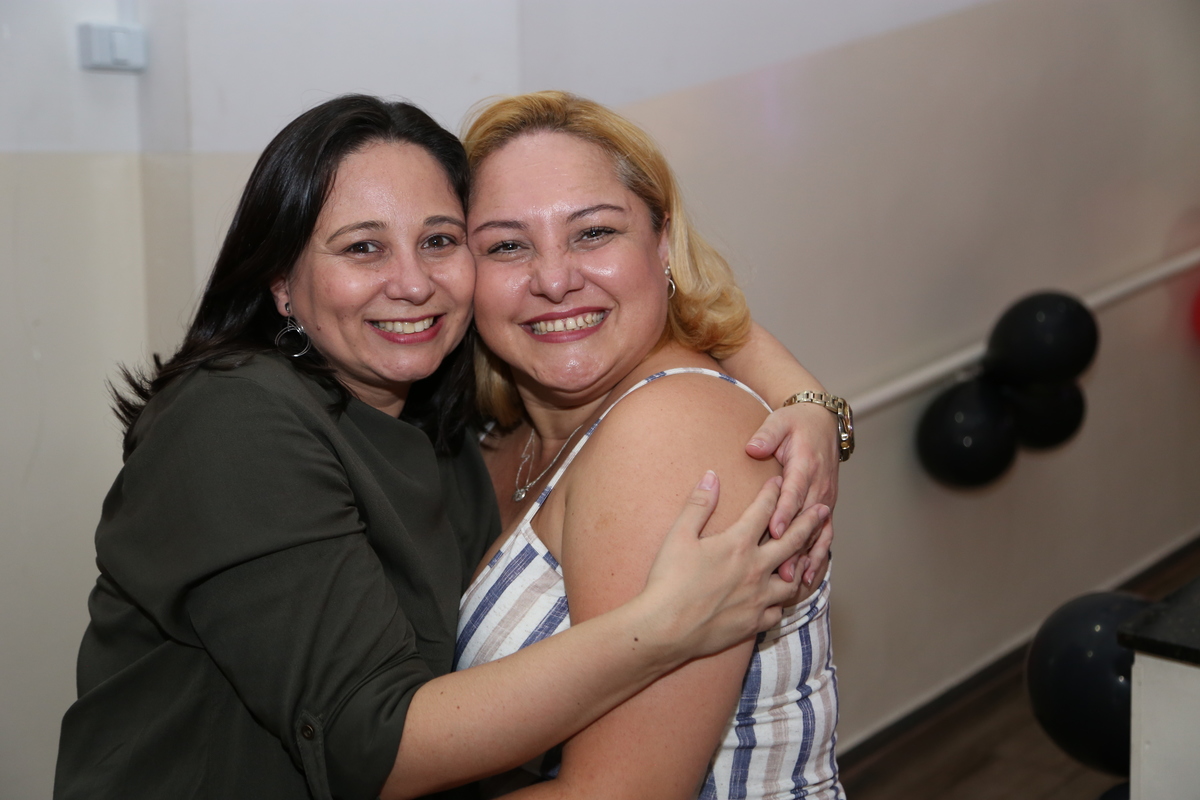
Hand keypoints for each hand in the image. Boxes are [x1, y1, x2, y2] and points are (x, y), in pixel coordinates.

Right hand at [642, 471, 830, 659]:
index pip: (763, 511)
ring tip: (809, 558)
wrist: (666, 628)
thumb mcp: (678, 535)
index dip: (773, 492)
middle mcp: (755, 570)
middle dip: (809, 522)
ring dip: (802, 566)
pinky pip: (777, 612)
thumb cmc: (668, 580)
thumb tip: (712, 476)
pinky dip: (781, 603)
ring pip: (792, 580)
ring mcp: (757, 599)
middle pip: (792, 541)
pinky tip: (779, 600)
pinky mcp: (753, 623)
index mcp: (738, 544)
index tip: (780, 481)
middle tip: (823, 510)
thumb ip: (699, 504)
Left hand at [745, 402, 838, 585]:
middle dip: (794, 546)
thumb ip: (767, 435)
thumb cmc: (795, 423)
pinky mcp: (825, 506)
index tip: (774, 530)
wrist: (821, 421)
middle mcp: (818, 485)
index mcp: (805, 465)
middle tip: (781, 569)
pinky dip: (818, 555)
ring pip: (817, 532)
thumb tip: (753, 447)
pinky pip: (824, 534)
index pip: (794, 493)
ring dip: (807, 557)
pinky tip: (808, 576)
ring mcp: (824, 498)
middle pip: (806, 520)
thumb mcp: (779, 422)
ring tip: (794, 580)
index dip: (785, 513)